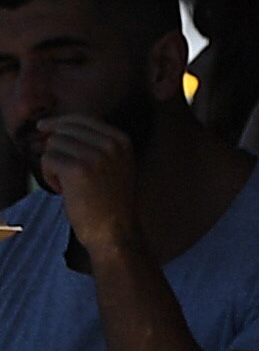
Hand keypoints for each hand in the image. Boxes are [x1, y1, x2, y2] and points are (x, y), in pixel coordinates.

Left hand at [34, 112, 142, 264]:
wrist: (115, 231)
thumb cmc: (109, 202)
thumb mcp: (114, 165)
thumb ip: (94, 143)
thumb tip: (52, 128)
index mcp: (121, 140)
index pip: (81, 119)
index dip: (59, 124)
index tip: (45, 128)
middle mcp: (111, 144)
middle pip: (64, 130)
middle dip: (57, 148)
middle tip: (63, 170)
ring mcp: (95, 155)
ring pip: (53, 145)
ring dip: (53, 164)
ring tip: (67, 184)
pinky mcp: (77, 169)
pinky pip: (47, 159)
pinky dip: (49, 176)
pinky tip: (63, 190)